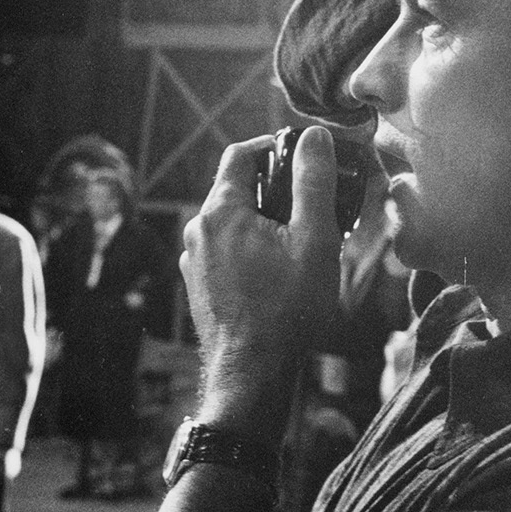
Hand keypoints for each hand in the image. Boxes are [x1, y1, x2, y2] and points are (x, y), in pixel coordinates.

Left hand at [180, 127, 341, 378]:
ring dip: (263, 221)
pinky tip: (279, 272)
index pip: (241, 153)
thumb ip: (314, 182)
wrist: (253, 374)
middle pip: (237, 188)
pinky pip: (226, 250)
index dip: (274, 147)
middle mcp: (199, 230)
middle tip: (312, 206)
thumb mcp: (314, 239)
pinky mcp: (200, 286)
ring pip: (232, 222)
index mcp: (221, 211)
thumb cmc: (287, 308)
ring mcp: (195, 261)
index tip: (304, 157)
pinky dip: (251, 248)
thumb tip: (315, 137)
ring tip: (301, 243)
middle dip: (275, 189)